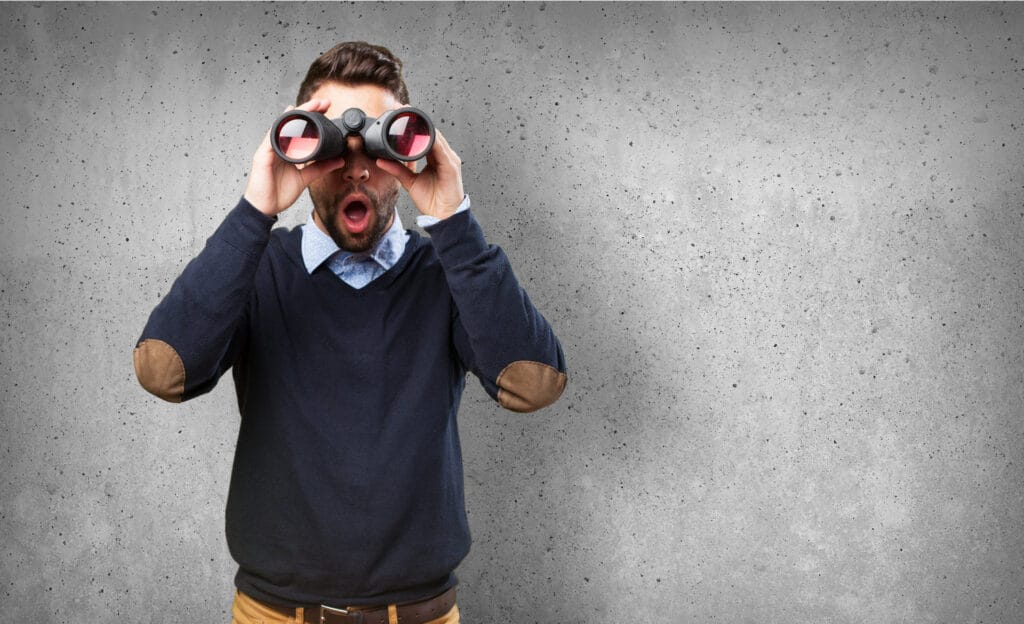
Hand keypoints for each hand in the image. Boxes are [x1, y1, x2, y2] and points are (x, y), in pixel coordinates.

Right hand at [242, 99, 346, 216]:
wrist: (265, 208)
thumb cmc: (278, 193)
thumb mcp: (305, 178)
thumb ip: (320, 168)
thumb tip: (338, 160)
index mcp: (286, 149)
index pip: (299, 128)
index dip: (311, 117)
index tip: (326, 108)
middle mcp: (277, 146)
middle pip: (291, 123)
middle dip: (306, 110)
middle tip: (322, 103)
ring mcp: (268, 150)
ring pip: (281, 127)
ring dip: (295, 116)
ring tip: (308, 107)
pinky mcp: (262, 156)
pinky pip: (271, 140)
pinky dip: (280, 131)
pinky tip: (289, 124)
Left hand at [375, 129, 464, 219]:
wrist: (443, 216)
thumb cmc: (432, 201)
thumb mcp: (410, 181)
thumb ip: (398, 169)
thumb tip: (381, 160)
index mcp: (436, 158)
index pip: (427, 138)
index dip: (415, 129)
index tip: (402, 121)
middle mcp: (444, 156)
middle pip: (433, 135)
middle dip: (419, 125)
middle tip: (405, 115)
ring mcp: (450, 160)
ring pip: (437, 139)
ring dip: (425, 130)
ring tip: (412, 121)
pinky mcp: (451, 167)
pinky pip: (442, 151)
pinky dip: (433, 143)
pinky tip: (424, 137)